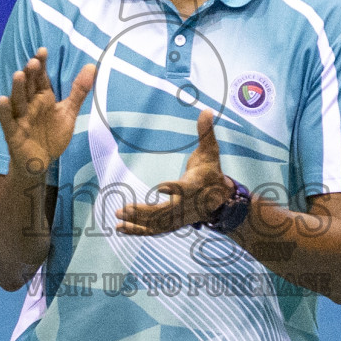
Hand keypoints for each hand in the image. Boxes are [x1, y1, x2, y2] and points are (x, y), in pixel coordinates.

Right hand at [0, 47, 95, 175]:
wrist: (41, 163)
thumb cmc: (52, 136)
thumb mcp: (68, 112)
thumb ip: (79, 91)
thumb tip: (92, 67)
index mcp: (42, 98)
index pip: (40, 77)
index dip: (40, 65)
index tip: (43, 50)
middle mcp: (30, 105)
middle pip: (28, 86)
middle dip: (30, 74)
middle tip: (33, 62)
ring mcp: (20, 118)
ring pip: (17, 101)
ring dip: (17, 88)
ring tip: (19, 75)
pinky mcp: (13, 133)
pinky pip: (7, 121)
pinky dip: (4, 111)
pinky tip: (2, 100)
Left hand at [116, 109, 232, 234]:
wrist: (222, 200)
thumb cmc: (211, 171)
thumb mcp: (210, 151)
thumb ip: (205, 133)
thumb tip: (205, 110)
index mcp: (196, 186)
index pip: (186, 189)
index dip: (175, 189)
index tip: (161, 187)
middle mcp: (187, 205)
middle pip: (165, 212)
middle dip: (145, 212)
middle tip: (125, 208)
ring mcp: (180, 217)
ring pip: (158, 224)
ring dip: (138, 223)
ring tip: (118, 217)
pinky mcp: (174, 223)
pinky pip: (155, 230)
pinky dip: (138, 231)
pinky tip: (121, 228)